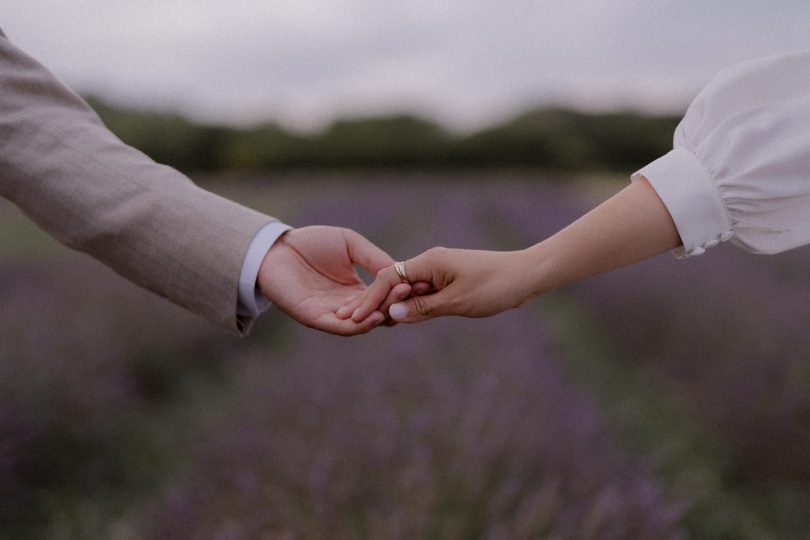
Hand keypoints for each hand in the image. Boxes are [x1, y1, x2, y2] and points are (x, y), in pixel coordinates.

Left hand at [258, 226, 412, 334]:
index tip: (421, 285)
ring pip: (362, 324)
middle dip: (395, 305)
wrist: (276, 247)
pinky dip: (358, 326)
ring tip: (395, 308)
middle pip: (377, 312)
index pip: (384, 296)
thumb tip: (400, 272)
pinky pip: (341, 328)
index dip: (401, 292)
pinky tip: (373, 316)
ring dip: (379, 318)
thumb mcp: (351, 244)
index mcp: (357, 288)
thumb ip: (373, 257)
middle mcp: (347, 304)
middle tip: (412, 297)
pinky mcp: (315, 318)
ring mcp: (332, 313)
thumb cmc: (311, 242)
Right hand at [339, 247, 537, 323]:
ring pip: (409, 290)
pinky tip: (405, 320)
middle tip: (361, 326)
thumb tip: (391, 313)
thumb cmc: (495, 286)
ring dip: (396, 306)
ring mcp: (439, 271)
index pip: (388, 277)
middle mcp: (430, 263)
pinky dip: (413, 306)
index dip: (371, 299)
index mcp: (429, 262)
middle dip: (379, 303)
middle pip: (395, 283)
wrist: (527, 275)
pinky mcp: (449, 281)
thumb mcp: (456, 302)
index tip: (356, 318)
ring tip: (378, 326)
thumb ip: (422, 308)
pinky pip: (423, 293)